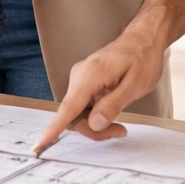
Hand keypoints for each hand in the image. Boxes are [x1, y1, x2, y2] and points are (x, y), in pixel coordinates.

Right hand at [31, 28, 165, 153]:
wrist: (143, 40)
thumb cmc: (142, 58)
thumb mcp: (134, 85)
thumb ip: (112, 105)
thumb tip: (94, 123)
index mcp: (90, 75)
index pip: (68, 107)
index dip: (54, 128)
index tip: (41, 143)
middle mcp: (80, 75)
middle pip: (73, 115)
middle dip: (94, 129)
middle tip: (118, 131)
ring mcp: (81, 78)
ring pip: (78, 112)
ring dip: (96, 123)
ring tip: (119, 124)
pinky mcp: (84, 81)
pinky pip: (82, 105)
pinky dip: (95, 115)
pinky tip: (111, 113)